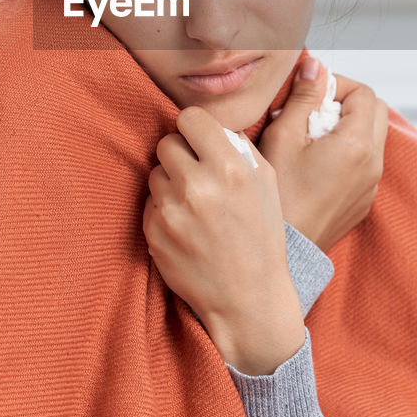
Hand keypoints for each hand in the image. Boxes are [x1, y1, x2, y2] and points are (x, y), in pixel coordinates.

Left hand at [143, 106, 305, 374]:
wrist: (247, 297)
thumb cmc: (260, 235)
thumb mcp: (266, 182)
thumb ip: (238, 146)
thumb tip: (211, 124)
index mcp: (230, 168)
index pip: (190, 118)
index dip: (195, 128)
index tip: (200, 140)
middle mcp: (198, 187)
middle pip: (167, 143)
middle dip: (181, 155)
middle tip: (198, 174)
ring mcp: (172, 211)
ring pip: (155, 172)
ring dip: (170, 182)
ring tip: (194, 204)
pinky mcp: (153, 233)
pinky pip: (149, 203)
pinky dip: (163, 209)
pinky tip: (186, 226)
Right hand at [259, 58, 387, 252]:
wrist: (286, 249)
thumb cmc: (278, 195)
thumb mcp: (283, 137)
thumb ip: (303, 97)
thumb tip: (315, 67)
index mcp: (356, 145)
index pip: (364, 93)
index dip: (337, 84)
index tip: (311, 93)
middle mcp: (373, 164)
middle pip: (376, 112)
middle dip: (347, 102)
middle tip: (313, 111)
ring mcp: (371, 185)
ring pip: (373, 137)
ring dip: (348, 126)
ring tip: (311, 138)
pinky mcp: (363, 201)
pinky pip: (366, 163)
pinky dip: (348, 151)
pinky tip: (316, 163)